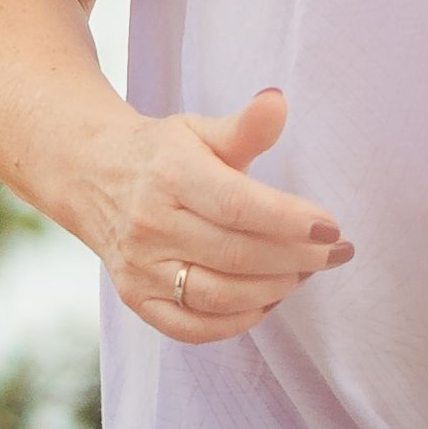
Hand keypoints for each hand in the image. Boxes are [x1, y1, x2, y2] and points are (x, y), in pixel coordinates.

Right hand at [90, 83, 347, 348]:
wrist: (94, 178)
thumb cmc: (163, 155)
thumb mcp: (200, 131)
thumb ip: (245, 127)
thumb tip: (278, 101)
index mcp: (170, 175)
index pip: (237, 206)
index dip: (289, 221)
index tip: (331, 227)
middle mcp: (150, 224)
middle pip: (235, 255)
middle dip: (296, 259)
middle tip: (333, 253)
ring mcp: (140, 267)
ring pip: (218, 295)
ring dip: (274, 289)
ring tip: (304, 272)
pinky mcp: (136, 299)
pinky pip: (192, 328)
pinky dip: (236, 322)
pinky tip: (267, 300)